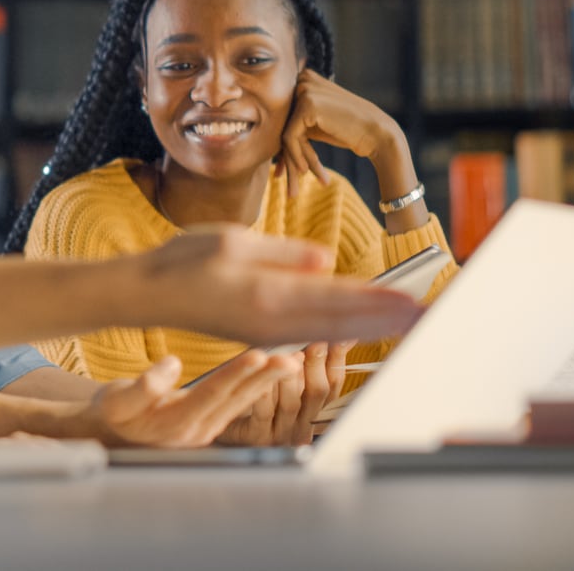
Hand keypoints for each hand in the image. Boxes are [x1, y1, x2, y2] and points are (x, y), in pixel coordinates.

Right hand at [89, 350, 301, 446]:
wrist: (112, 434)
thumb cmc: (114, 413)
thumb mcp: (116, 400)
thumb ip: (143, 386)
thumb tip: (171, 365)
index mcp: (174, 424)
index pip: (211, 395)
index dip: (234, 374)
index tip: (257, 356)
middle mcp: (197, 430)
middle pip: (236, 400)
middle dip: (265, 379)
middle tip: (291, 359)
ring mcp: (208, 428)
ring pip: (243, 402)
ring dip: (269, 382)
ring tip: (293, 362)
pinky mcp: (212, 422)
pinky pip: (241, 402)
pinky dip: (261, 385)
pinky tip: (276, 371)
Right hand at [142, 225, 422, 346]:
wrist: (147, 295)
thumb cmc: (184, 260)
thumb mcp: (234, 240)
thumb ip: (283, 253)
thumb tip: (326, 261)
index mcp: (267, 295)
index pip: (335, 298)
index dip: (377, 300)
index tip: (411, 301)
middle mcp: (272, 321)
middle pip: (341, 321)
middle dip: (385, 318)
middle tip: (426, 318)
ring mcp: (267, 333)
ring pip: (329, 330)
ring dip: (369, 325)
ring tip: (404, 321)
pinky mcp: (261, 333)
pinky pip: (310, 332)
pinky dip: (341, 328)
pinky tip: (357, 323)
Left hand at [217, 341, 352, 445]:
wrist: (218, 422)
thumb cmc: (253, 397)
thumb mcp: (281, 377)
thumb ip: (304, 358)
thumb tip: (335, 331)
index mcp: (310, 410)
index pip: (332, 384)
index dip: (337, 360)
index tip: (338, 336)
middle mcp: (299, 424)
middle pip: (317, 393)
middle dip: (315, 364)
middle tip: (313, 342)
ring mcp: (278, 433)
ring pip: (290, 403)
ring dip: (289, 376)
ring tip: (285, 356)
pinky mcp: (254, 436)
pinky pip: (262, 411)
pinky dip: (264, 390)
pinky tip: (259, 372)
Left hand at [278, 69, 405, 197]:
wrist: (377, 133)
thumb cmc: (347, 130)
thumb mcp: (316, 122)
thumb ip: (294, 121)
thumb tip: (266, 135)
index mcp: (304, 78)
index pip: (285, 115)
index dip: (284, 144)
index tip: (282, 169)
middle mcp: (302, 79)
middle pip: (282, 123)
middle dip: (284, 154)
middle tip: (280, 178)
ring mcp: (305, 90)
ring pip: (283, 131)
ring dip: (290, 159)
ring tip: (295, 183)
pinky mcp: (307, 105)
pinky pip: (289, 137)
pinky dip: (295, 156)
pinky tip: (305, 171)